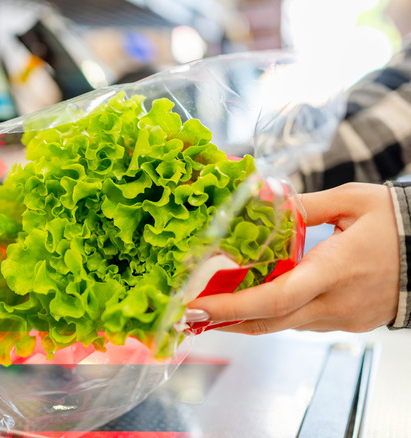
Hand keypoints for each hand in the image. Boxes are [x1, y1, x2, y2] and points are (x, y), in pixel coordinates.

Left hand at [188, 182, 400, 334]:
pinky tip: (253, 300)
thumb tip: (265, 200)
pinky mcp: (346, 323)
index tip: (197, 305)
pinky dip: (273, 313)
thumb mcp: (352, 201)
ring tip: (212, 305)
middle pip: (268, 323)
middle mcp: (334, 303)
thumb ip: (305, 205)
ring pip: (282, 325)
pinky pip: (300, 321)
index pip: (274, 298)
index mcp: (333, 270)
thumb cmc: (399, 223)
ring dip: (246, 318)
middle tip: (187, 314)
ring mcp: (341, 318)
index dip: (231, 305)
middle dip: (224, 320)